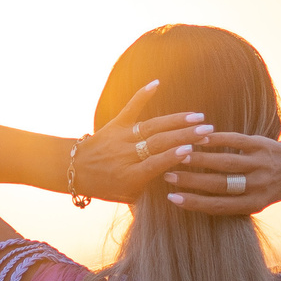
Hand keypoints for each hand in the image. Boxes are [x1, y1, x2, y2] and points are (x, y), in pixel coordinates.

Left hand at [70, 80, 217, 203]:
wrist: (73, 170)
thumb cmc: (105, 187)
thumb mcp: (127, 198)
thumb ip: (150, 193)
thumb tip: (178, 189)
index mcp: (130, 175)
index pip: (155, 164)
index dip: (172, 157)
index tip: (191, 150)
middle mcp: (126, 155)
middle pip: (158, 143)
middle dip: (183, 136)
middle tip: (206, 131)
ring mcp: (121, 137)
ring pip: (151, 127)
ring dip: (176, 120)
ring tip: (197, 117)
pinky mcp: (115, 124)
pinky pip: (130, 108)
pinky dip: (143, 95)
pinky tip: (157, 83)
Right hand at [162, 132, 280, 215]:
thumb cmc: (267, 186)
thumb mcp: (254, 200)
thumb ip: (229, 202)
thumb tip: (190, 201)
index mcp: (253, 203)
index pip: (219, 206)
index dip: (194, 203)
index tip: (171, 198)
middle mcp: (258, 186)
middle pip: (219, 184)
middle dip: (191, 181)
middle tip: (168, 176)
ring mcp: (259, 164)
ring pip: (225, 162)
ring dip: (200, 159)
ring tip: (179, 156)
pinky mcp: (260, 145)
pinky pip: (236, 142)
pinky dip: (217, 140)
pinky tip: (200, 138)